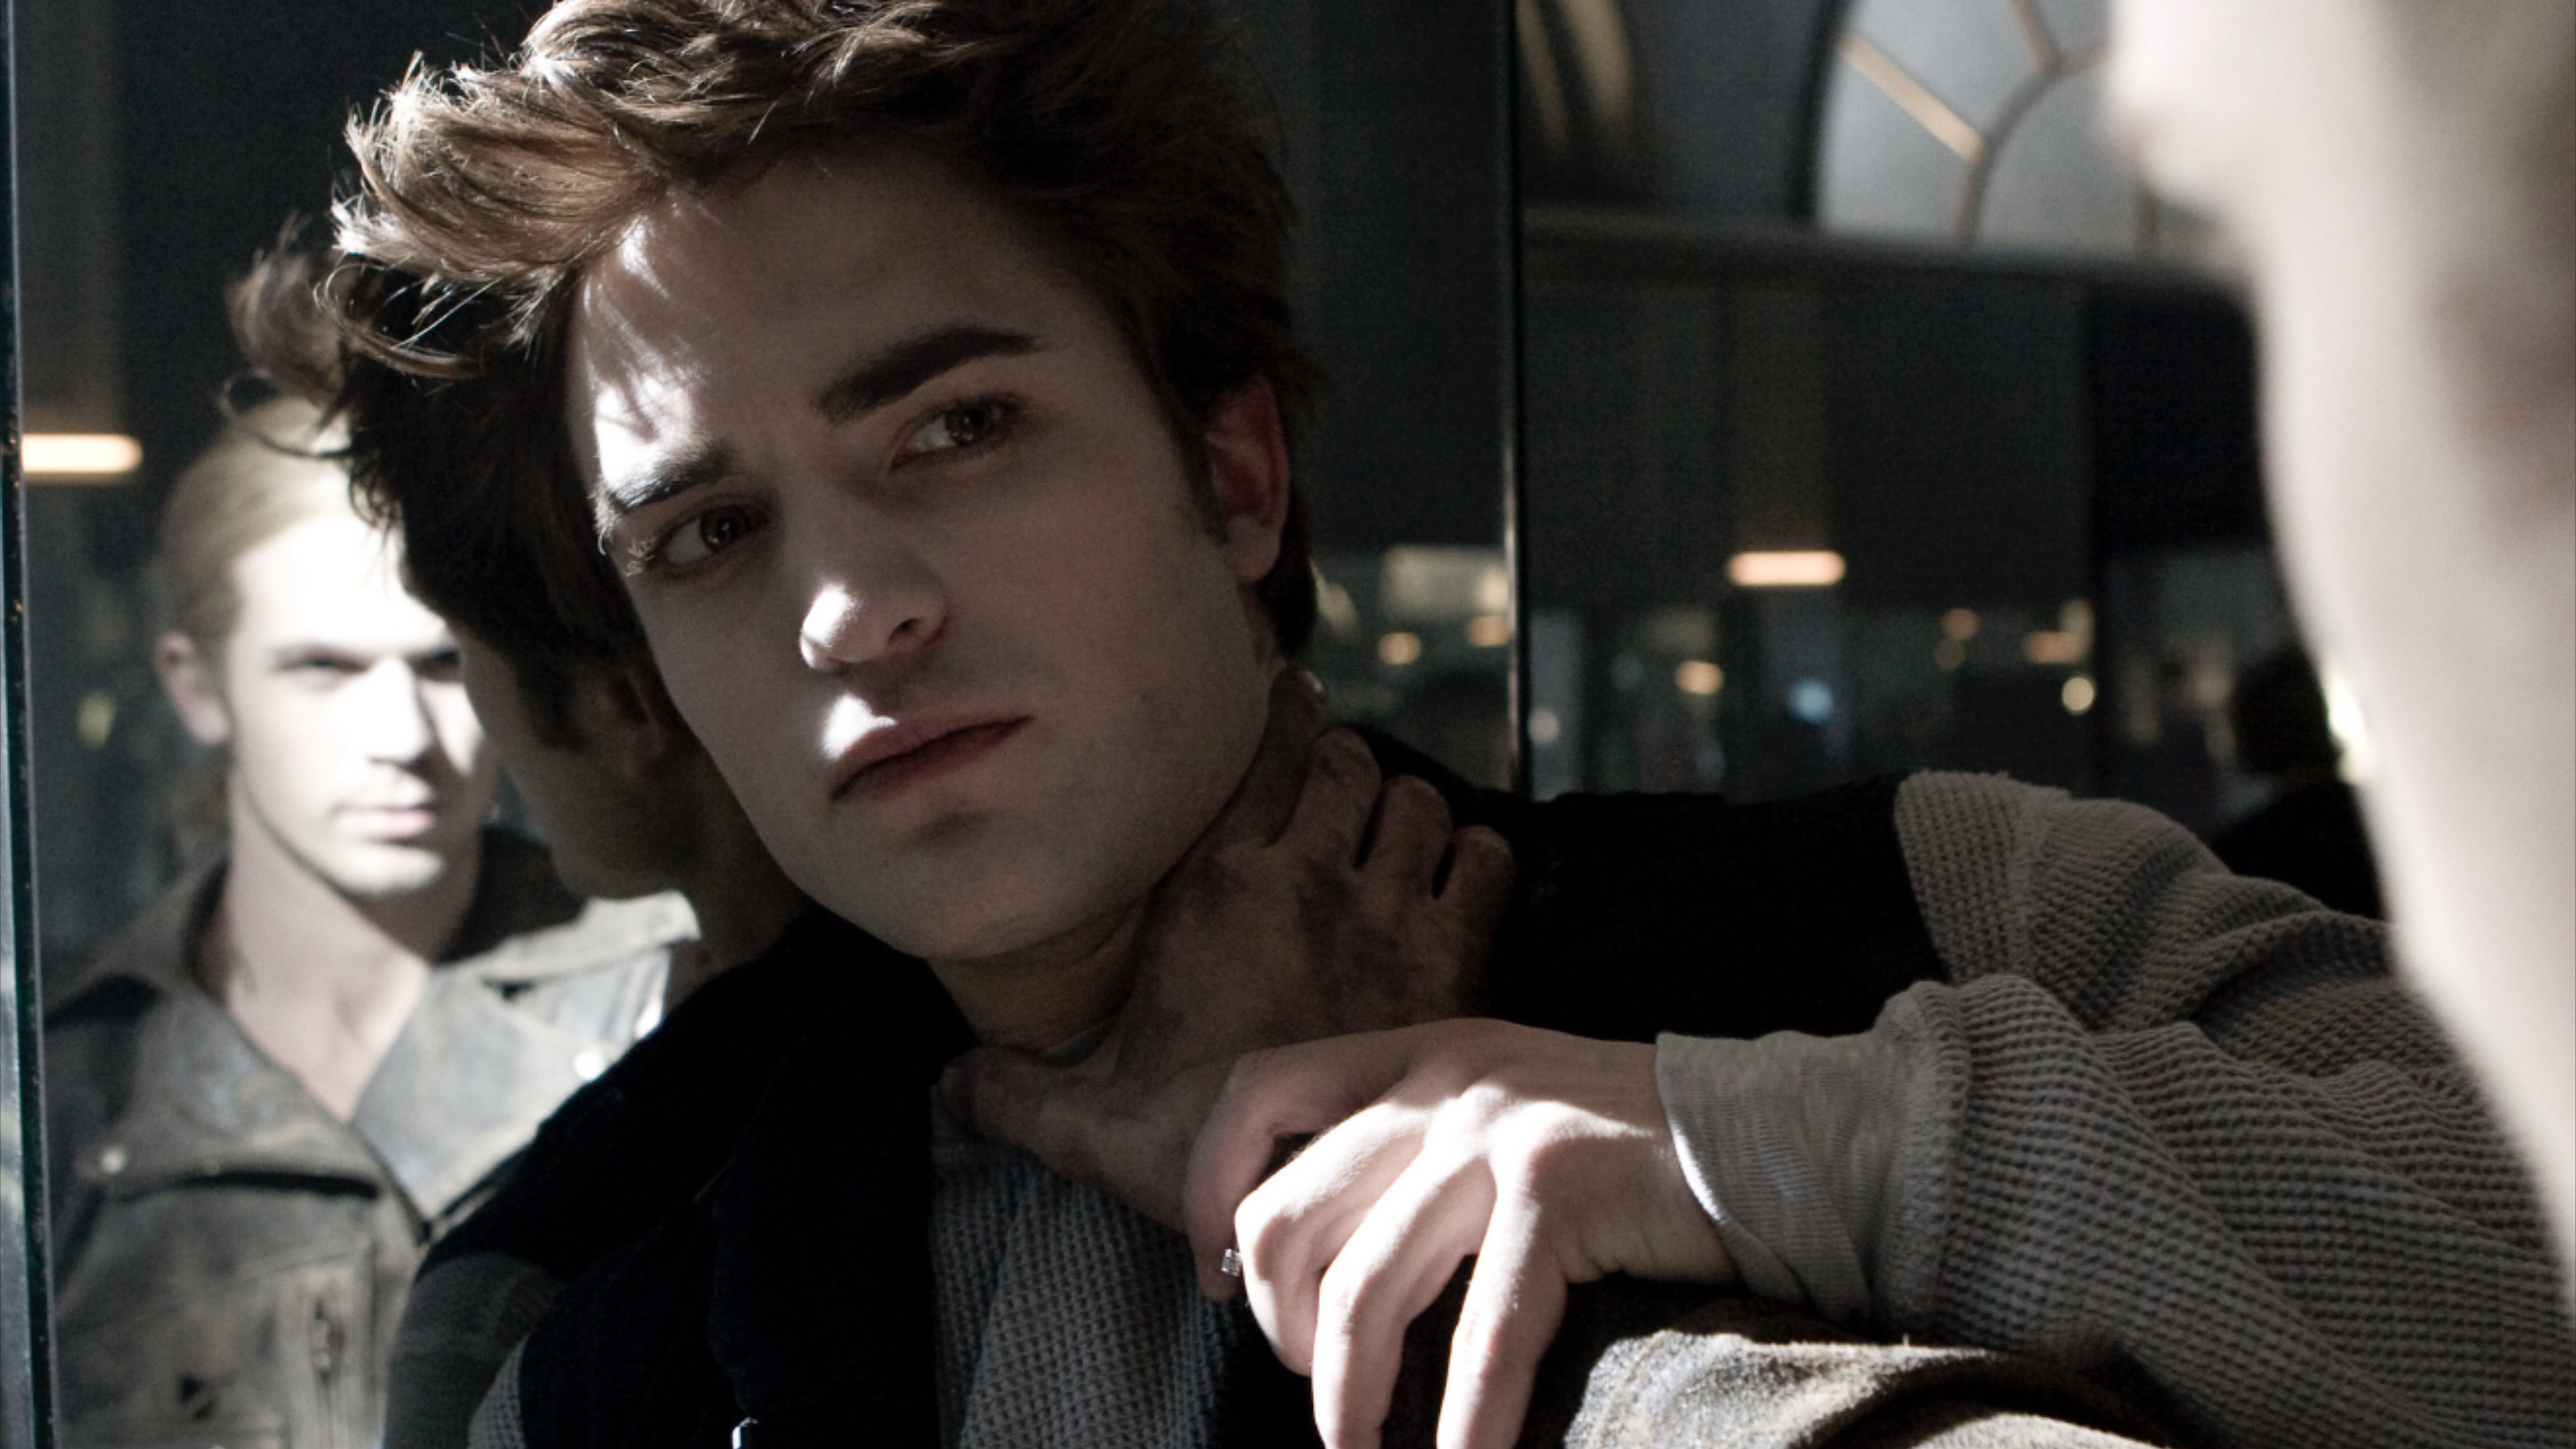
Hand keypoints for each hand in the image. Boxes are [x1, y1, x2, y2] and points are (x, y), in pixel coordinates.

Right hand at [938, 670, 1517, 1235]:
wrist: (1309, 1193)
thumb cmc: (1194, 1150)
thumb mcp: (1086, 1123)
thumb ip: (1014, 1093)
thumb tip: (946, 1085)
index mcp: (1217, 887)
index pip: (1266, 749)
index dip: (1285, 713)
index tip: (1292, 697)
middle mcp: (1308, 877)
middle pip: (1347, 762)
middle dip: (1343, 763)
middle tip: (1337, 785)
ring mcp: (1389, 912)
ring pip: (1419, 800)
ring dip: (1408, 808)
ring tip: (1393, 828)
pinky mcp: (1456, 958)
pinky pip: (1485, 860)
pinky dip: (1476, 856)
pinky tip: (1459, 875)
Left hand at [1186, 1019, 1735, 1448]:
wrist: (1776, 1137)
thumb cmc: (1634, 1154)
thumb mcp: (1504, 1114)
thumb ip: (1417, 1150)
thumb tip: (1315, 1262)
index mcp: (1420, 1054)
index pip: (1259, 1093)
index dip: (1211, 1189)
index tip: (1215, 1275)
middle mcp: (1444, 1080)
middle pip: (1283, 1214)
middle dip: (1278, 1326)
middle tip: (1315, 1384)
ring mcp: (1500, 1133)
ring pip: (1360, 1287)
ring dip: (1346, 1398)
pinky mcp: (1560, 1193)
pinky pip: (1479, 1337)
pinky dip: (1462, 1425)